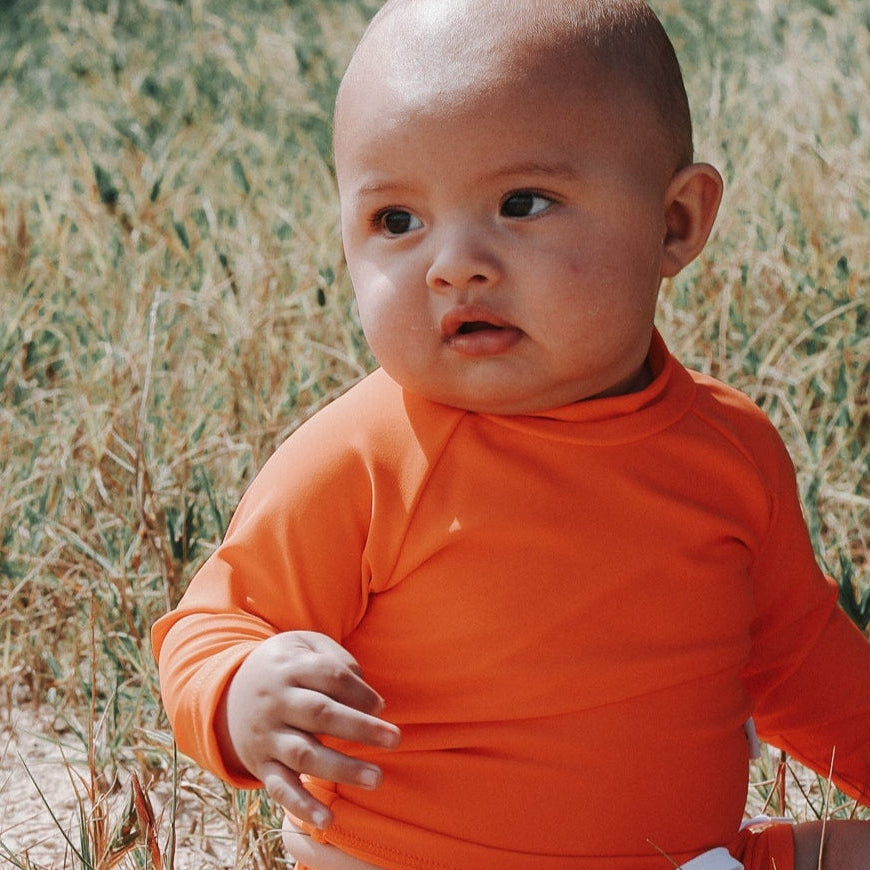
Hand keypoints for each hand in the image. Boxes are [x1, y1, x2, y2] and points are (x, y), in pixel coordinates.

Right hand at [216, 631, 400, 828]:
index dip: (359, 691)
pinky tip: (328, 819)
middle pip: (320, 713)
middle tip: (395, 739)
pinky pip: (279, 787)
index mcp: (289, 667)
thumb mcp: (304, 646)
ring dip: (342, 768)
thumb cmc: (287, 666)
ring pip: (303, 754)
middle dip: (359, 728)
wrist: (229, 690)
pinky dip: (301, 806)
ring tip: (376, 778)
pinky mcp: (260, 765)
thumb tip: (367, 693)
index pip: (328, 676)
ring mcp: (266, 735)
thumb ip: (335, 660)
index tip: (381, 706)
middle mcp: (275, 701)